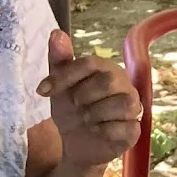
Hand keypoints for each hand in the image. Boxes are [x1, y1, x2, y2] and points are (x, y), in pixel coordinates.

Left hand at [36, 30, 141, 167]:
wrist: (77, 144)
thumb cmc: (72, 111)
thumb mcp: (60, 86)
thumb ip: (59, 60)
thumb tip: (57, 33)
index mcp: (107, 69)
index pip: (90, 63)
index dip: (65, 76)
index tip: (42, 91)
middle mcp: (124, 86)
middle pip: (109, 82)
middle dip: (84, 96)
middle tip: (76, 105)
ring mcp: (133, 109)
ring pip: (124, 104)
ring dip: (96, 114)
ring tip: (87, 119)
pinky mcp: (134, 131)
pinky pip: (126, 128)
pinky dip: (105, 131)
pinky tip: (97, 131)